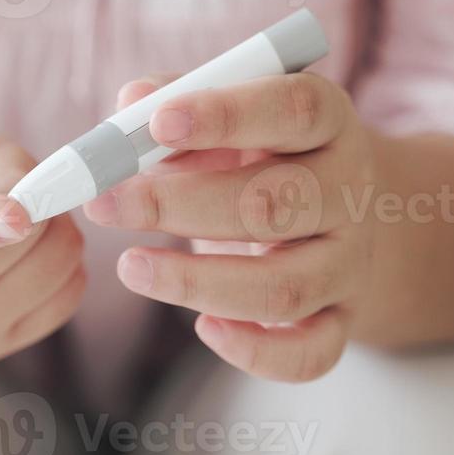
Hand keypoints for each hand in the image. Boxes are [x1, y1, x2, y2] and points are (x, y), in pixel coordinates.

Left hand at [83, 73, 375, 382]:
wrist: (339, 216)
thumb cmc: (263, 155)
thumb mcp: (231, 117)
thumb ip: (177, 100)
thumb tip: (129, 104)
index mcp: (328, 123)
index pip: (294, 109)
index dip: (226, 115)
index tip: (157, 123)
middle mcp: (349, 192)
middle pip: (274, 203)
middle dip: (177, 204)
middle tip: (104, 203)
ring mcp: (348, 262)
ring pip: (285, 287)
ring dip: (197, 282)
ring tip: (131, 266)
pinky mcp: (342, 320)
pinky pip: (311, 353)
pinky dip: (257, 351)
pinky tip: (204, 328)